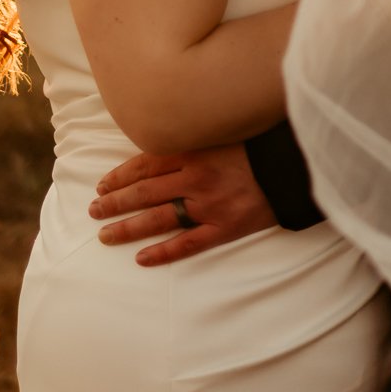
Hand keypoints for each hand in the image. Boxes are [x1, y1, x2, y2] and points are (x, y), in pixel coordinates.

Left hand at [89, 143, 276, 265]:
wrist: (297, 167)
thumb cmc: (260, 146)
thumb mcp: (223, 133)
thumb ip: (193, 140)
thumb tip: (159, 149)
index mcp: (195, 151)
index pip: (145, 164)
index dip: (120, 176)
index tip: (102, 185)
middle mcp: (196, 179)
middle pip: (144, 192)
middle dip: (115, 202)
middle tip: (94, 210)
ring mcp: (210, 206)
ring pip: (158, 218)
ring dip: (128, 227)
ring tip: (105, 235)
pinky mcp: (225, 228)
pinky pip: (188, 243)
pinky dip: (163, 252)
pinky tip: (141, 259)